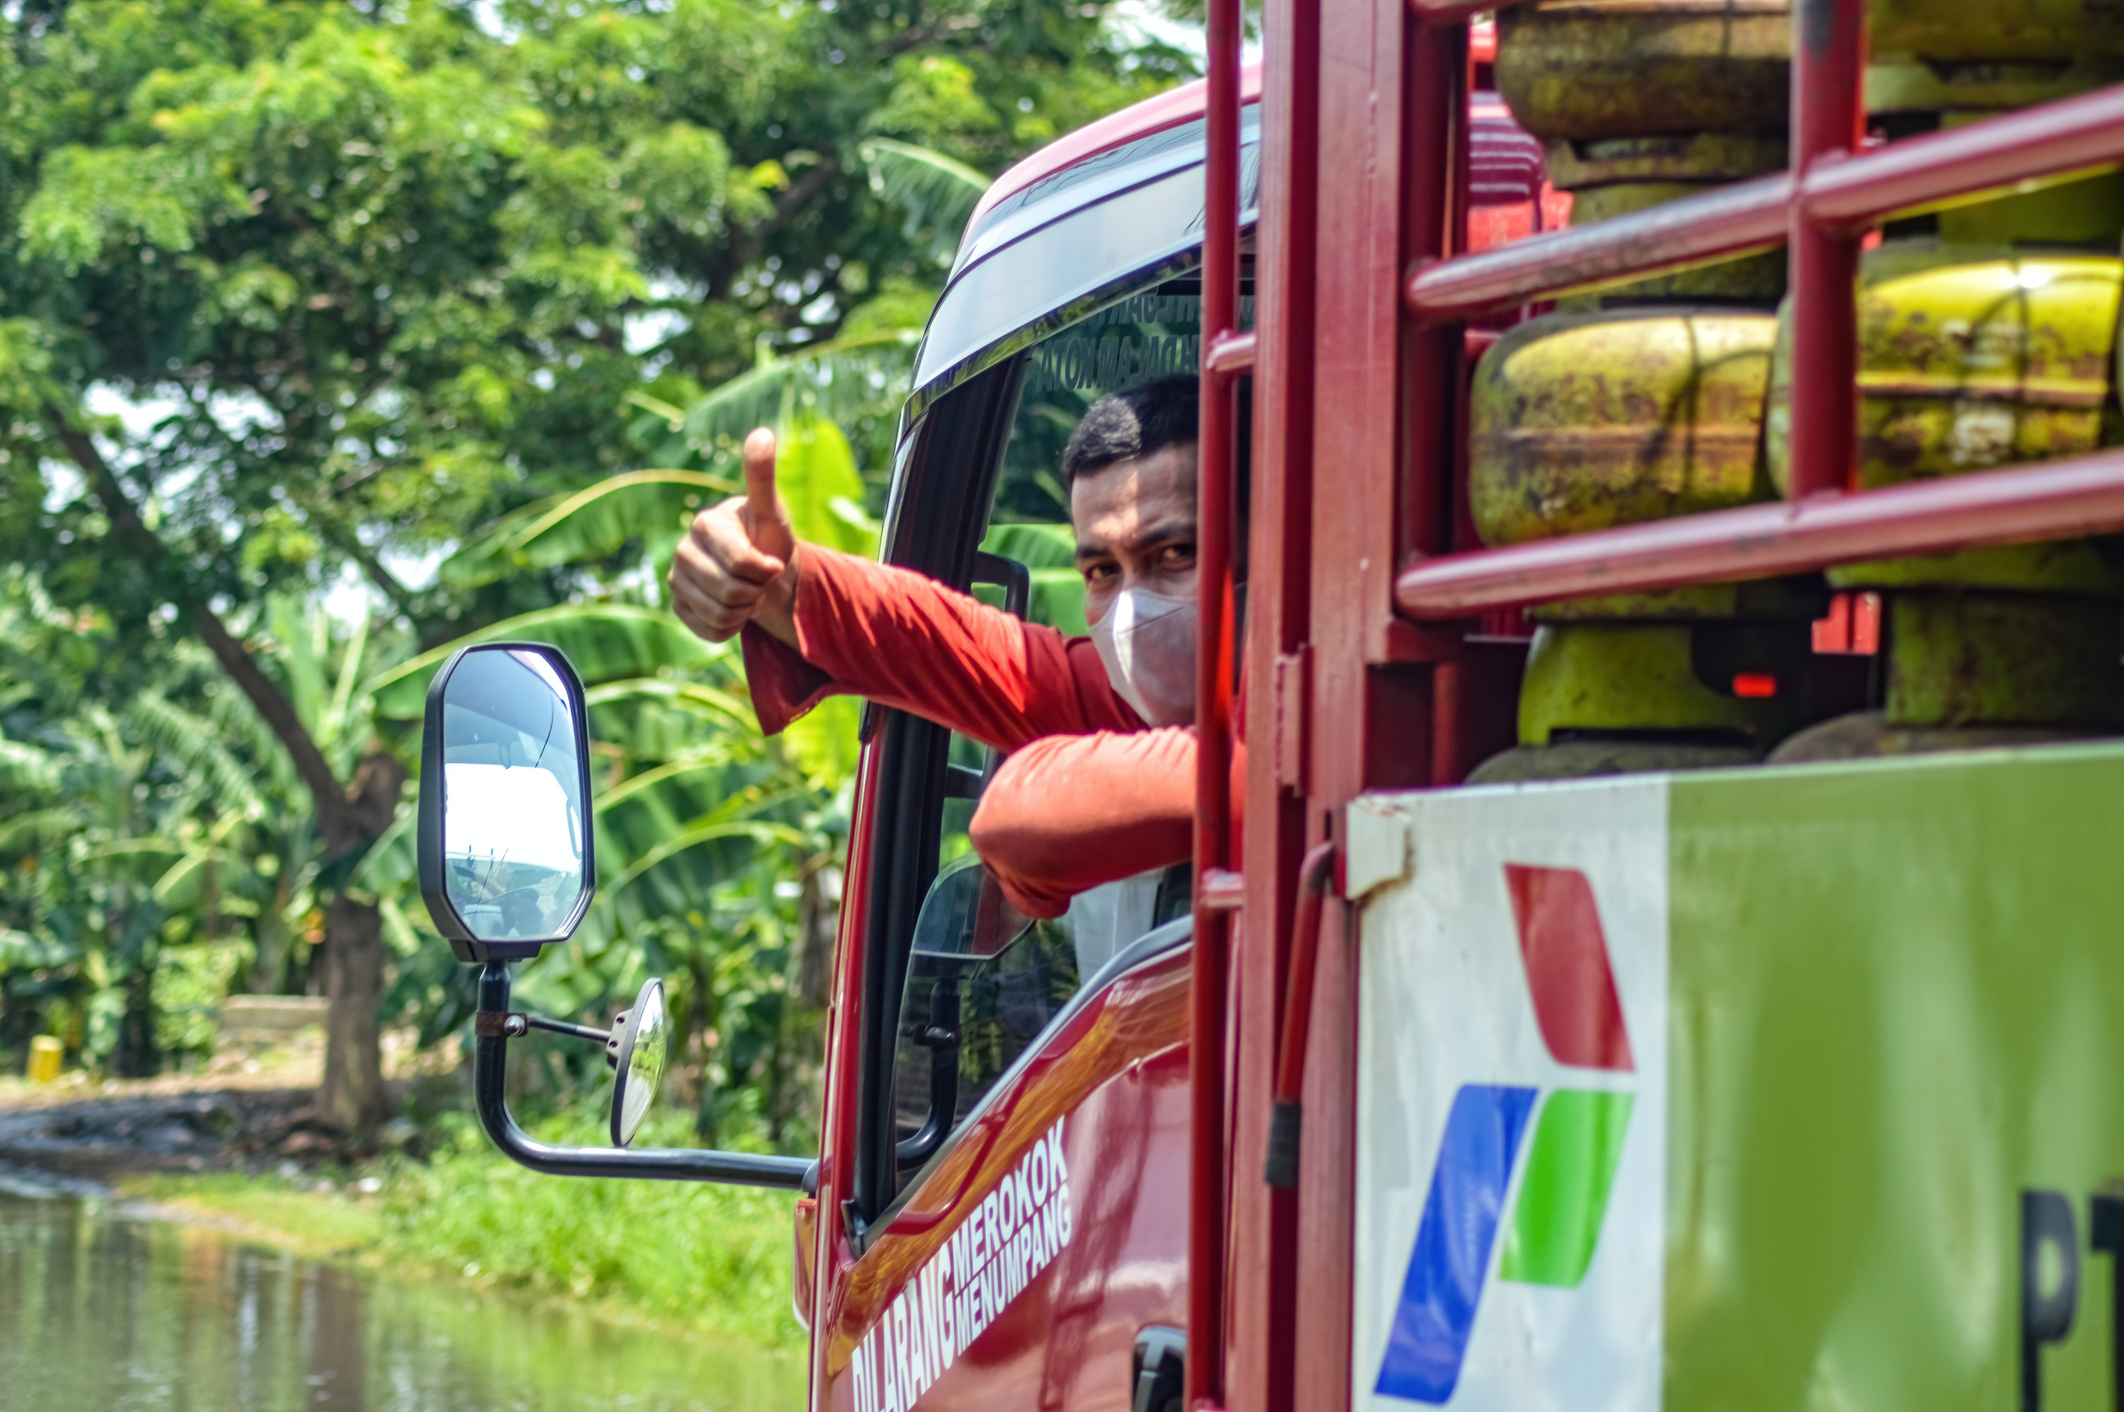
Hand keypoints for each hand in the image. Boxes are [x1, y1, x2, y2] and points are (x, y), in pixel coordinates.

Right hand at [669, 427, 801, 645]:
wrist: (764, 575)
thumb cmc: (769, 540)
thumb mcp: (773, 512)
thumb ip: (763, 477)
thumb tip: (762, 432)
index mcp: (704, 524)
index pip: (742, 564)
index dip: (765, 570)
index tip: (771, 562)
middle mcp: (682, 550)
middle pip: (730, 592)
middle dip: (755, 591)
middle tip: (759, 579)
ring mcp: (677, 580)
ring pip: (720, 614)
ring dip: (745, 610)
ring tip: (748, 592)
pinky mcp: (679, 607)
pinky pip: (710, 631)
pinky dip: (731, 627)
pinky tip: (734, 609)